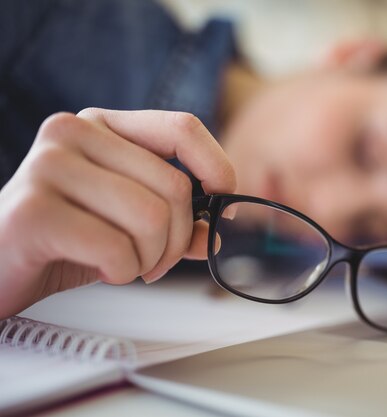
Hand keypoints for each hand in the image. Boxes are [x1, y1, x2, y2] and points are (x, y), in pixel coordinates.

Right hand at [0, 109, 235, 317]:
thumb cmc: (63, 239)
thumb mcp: (125, 222)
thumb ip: (174, 221)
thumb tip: (218, 232)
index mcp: (101, 125)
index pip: (182, 127)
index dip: (216, 166)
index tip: (223, 200)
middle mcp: (73, 133)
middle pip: (174, 187)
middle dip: (177, 239)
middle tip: (155, 260)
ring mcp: (48, 167)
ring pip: (152, 218)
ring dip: (150, 259)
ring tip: (124, 264)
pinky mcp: (34, 211)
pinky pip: (116, 248)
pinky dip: (122, 271)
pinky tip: (100, 269)